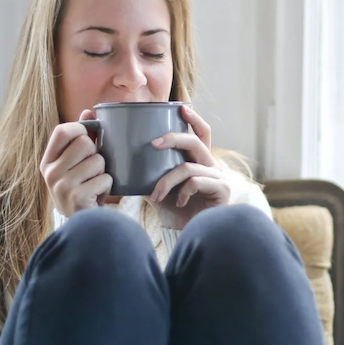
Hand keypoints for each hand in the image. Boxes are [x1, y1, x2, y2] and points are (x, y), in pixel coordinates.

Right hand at [40, 109, 110, 217]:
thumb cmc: (79, 188)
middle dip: (96, 154)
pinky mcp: (77, 197)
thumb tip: (88, 111)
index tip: (88, 137)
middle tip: (93, 168)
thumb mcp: (74, 164)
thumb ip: (80, 137)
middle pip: (84, 143)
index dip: (80, 129)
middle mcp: (51, 172)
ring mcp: (62, 186)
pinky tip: (98, 194)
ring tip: (95, 182)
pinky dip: (107, 186)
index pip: (62, 131)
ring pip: (98, 161)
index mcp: (48, 161)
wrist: (80, 223)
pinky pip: (104, 178)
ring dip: (103, 171)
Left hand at [148, 105, 231, 229]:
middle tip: (152, 144)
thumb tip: (121, 163)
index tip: (181, 107)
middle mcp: (212, 166)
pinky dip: (182, 191)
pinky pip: (196, 182)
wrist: (192, 236)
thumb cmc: (177, 213)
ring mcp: (219, 178)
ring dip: (167, 181)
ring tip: (155, 195)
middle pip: (195, 142)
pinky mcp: (222, 190)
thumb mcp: (159, 190)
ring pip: (188, 167)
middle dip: (172, 138)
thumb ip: (148, 175)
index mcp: (200, 161)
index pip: (202, 134)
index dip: (194, 119)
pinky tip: (178, 202)